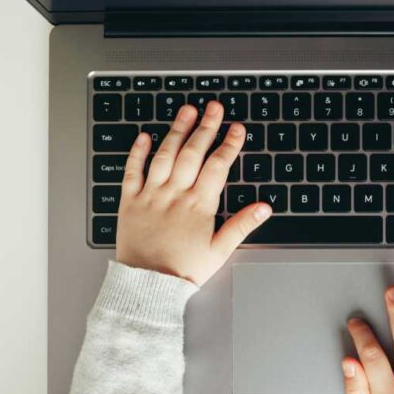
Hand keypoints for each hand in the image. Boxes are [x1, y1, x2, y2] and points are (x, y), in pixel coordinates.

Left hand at [116, 101, 270, 285]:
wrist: (148, 286)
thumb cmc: (184, 271)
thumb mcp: (220, 251)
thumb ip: (242, 225)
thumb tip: (264, 208)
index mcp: (199, 205)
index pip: (218, 166)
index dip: (229, 145)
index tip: (237, 129)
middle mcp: (175, 195)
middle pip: (193, 153)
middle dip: (206, 127)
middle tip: (215, 108)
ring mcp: (151, 195)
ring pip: (165, 155)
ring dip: (177, 130)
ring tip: (187, 111)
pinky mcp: (130, 202)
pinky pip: (132, 171)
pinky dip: (138, 152)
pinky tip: (145, 137)